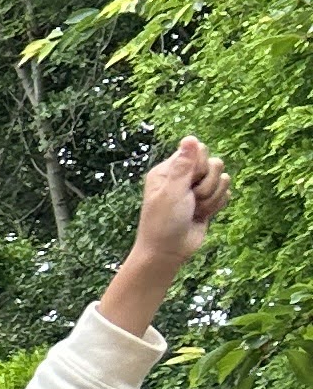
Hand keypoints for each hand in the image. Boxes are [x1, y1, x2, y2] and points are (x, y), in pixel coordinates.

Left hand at [128, 136, 231, 288]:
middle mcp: (183, 176)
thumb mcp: (172, 191)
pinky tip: (202, 216)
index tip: (188, 182)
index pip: (199, 150)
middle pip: (214, 163)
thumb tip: (190, 137)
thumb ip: (184, 165)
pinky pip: (225, 194)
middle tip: (191, 199)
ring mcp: (196, 189)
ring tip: (194, 210)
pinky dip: (216, 206)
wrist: (168, 251)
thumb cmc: (163, 222)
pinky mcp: (208, 201)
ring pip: (222, 179)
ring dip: (211, 198)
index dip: (200, 165)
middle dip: (207, 184)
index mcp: (169, 169)